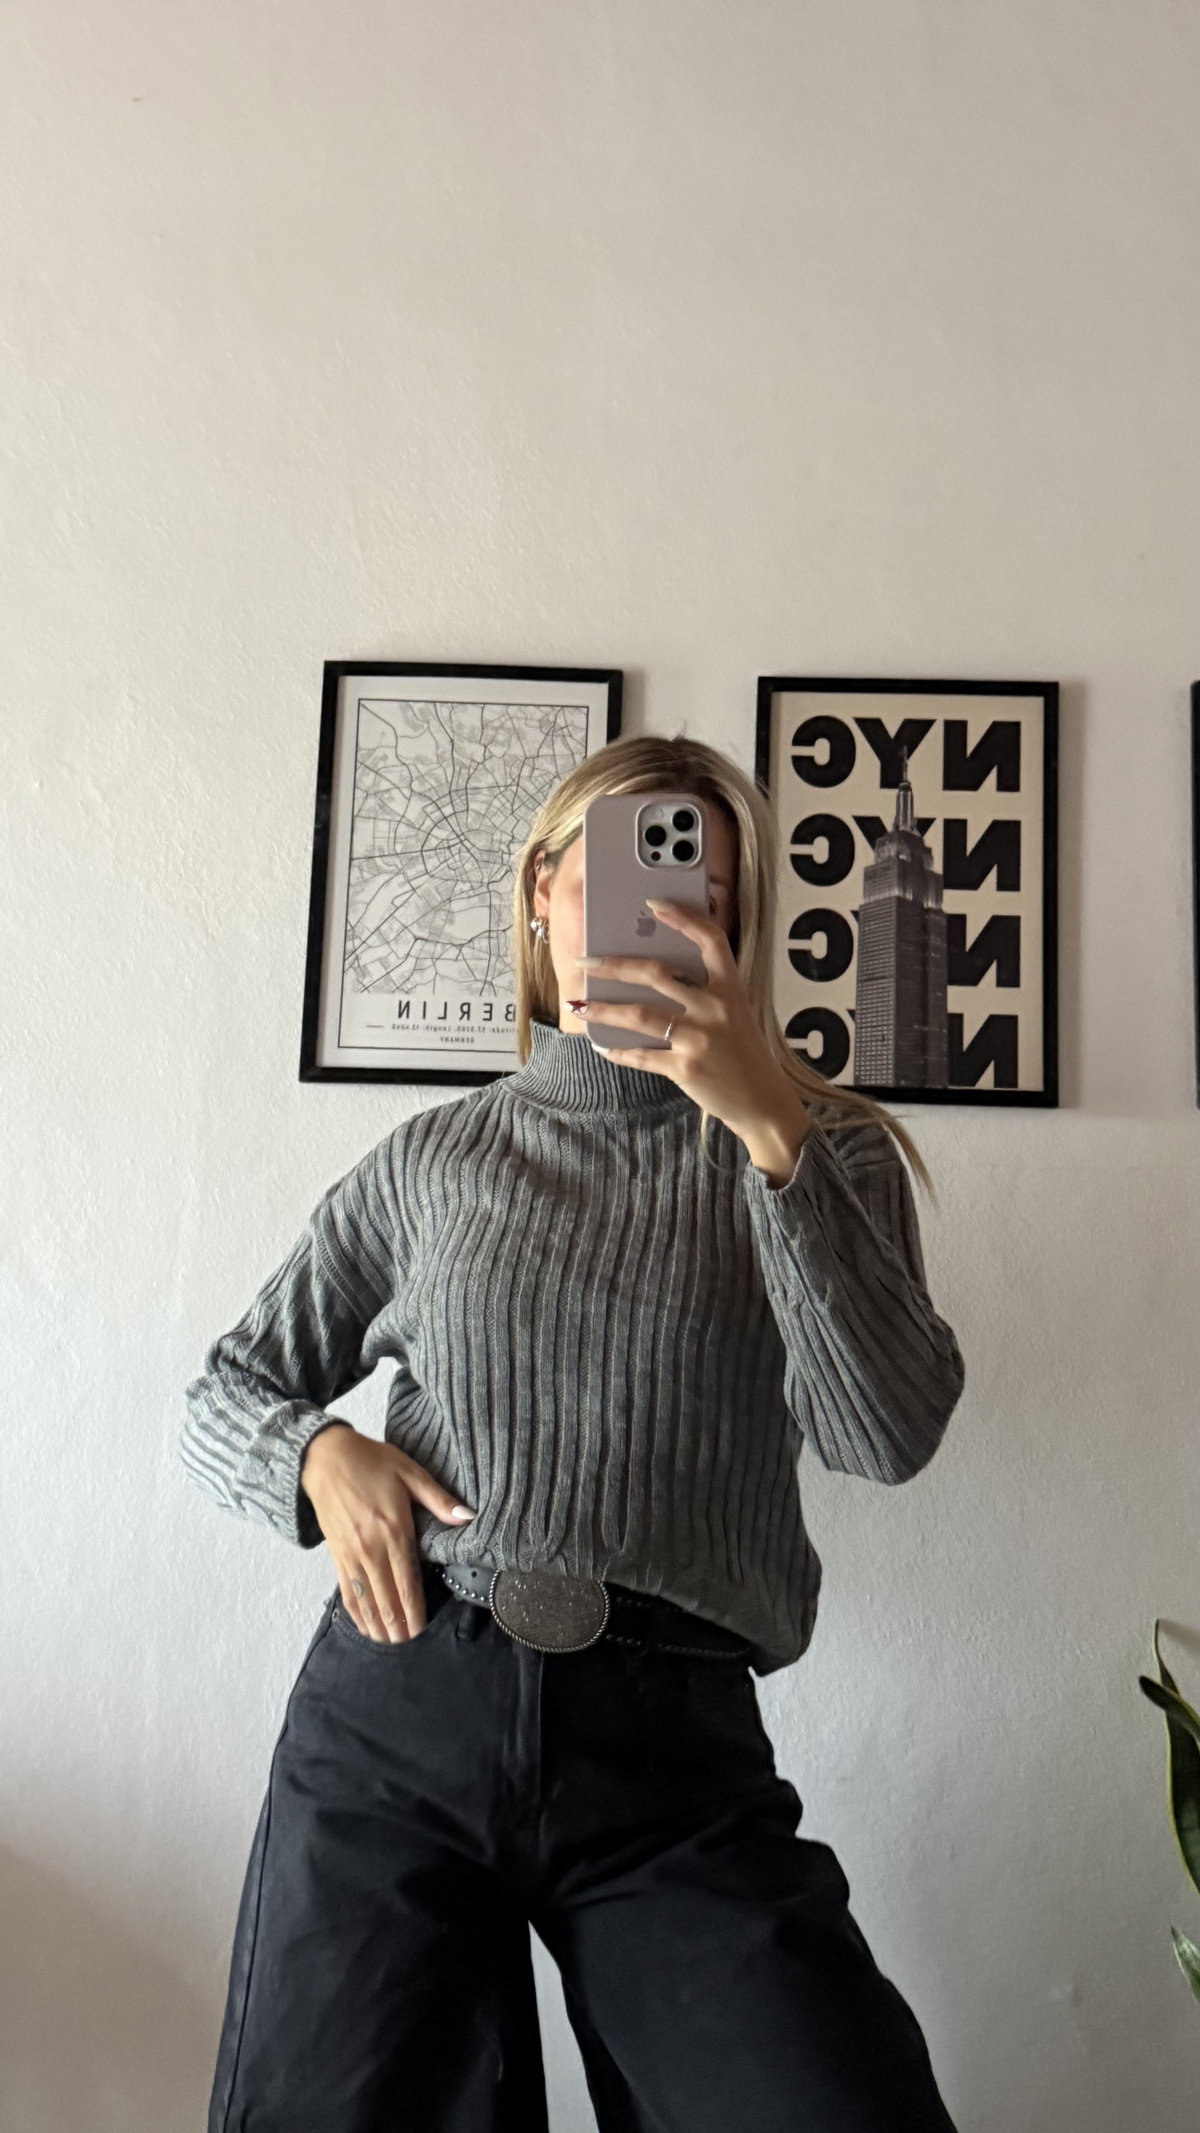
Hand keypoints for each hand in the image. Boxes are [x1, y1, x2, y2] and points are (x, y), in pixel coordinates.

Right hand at [299, 1425, 475, 1642]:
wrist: (325, 1457)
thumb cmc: (371, 1461)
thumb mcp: (410, 1472)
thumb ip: (438, 1499)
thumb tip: (467, 1516)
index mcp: (394, 1530)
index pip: (408, 1582)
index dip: (416, 1611)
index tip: (423, 1631)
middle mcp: (371, 1549)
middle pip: (387, 1599)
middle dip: (399, 1626)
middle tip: (410, 1647)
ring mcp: (351, 1554)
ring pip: (367, 1601)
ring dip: (379, 1625)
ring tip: (391, 1645)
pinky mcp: (336, 1555)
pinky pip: (346, 1591)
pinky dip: (356, 1613)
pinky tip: (365, 1626)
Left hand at [575, 900, 810, 1152]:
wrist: (763, 1102)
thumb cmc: (743, 1054)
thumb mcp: (734, 1014)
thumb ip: (703, 993)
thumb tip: (648, 976)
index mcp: (731, 989)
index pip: (711, 940)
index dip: (684, 918)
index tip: (654, 904)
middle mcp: (716, 1008)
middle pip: (657, 973)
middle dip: (614, 965)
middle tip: (585, 961)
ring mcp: (700, 1038)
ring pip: (639, 1014)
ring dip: (603, 1009)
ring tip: (579, 1005)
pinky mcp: (686, 1068)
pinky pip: (642, 1055)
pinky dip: (618, 1050)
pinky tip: (602, 1045)